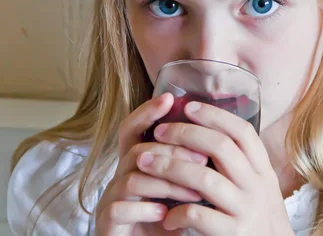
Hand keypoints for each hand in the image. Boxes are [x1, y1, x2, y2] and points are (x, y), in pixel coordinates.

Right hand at [95, 93, 208, 235]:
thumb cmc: (166, 220)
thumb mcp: (178, 189)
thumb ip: (187, 165)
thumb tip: (217, 137)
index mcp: (135, 164)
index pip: (133, 129)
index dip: (147, 112)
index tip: (170, 98)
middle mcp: (118, 177)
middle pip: (139, 151)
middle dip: (172, 154)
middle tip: (202, 161)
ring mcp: (109, 199)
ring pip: (132, 179)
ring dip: (167, 184)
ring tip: (195, 193)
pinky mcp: (106, 223)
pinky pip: (121, 209)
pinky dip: (145, 210)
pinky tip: (166, 214)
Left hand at [137, 101, 294, 235]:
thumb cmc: (257, 214)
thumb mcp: (258, 184)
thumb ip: (240, 161)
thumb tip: (205, 128)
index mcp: (262, 168)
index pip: (243, 132)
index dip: (215, 116)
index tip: (188, 106)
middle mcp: (257, 185)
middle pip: (222, 148)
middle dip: (186, 134)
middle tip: (159, 132)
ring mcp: (246, 209)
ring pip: (205, 179)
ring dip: (170, 167)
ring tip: (146, 163)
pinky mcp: (233, 233)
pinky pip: (199, 216)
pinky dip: (177, 212)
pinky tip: (165, 214)